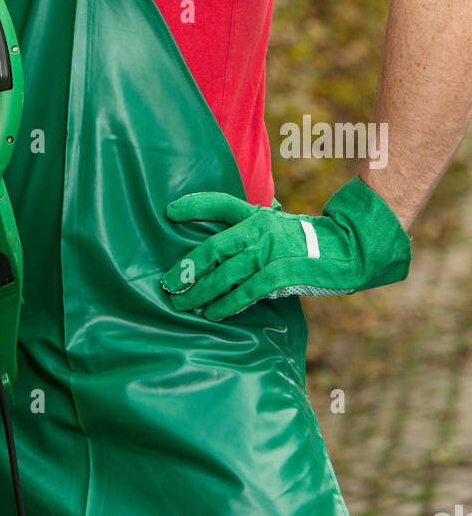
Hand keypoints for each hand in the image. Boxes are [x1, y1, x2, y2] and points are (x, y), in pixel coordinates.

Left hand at [160, 176, 411, 320]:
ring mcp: (270, 251)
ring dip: (201, 291)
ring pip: (225, 274)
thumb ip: (253, 230)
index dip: (194, 206)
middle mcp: (260, 229)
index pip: (220, 203)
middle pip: (213, 247)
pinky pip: (247, 292)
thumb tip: (224, 247)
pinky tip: (214, 313)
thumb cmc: (308, 242)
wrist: (348, 250)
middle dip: (187, 267)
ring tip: (183, 303)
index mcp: (258, 214)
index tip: (169, 212)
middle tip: (168, 282)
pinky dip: (227, 304)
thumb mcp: (279, 225)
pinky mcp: (282, 274)